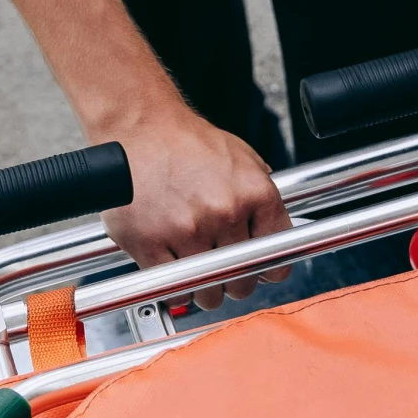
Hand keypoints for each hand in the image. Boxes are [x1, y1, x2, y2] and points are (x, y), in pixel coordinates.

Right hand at [99, 102, 290, 309]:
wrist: (140, 126)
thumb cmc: (185, 140)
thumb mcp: (240, 156)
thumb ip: (261, 193)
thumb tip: (276, 229)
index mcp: (253, 192)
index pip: (277, 258)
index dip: (267, 270)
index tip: (258, 272)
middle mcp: (224, 211)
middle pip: (241, 281)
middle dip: (233, 281)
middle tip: (220, 269)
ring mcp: (187, 229)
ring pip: (208, 291)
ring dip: (203, 289)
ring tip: (195, 268)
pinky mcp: (150, 241)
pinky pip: (172, 285)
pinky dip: (172, 282)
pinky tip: (172, 264)